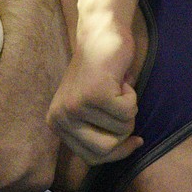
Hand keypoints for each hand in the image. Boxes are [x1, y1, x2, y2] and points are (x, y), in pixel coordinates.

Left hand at [47, 28, 141, 164]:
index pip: (92, 158)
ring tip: (117, 87)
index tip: (134, 141)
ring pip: (121, 129)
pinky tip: (119, 79)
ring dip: (129, 108)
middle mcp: (61, 117)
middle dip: (124, 133)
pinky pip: (128, 111)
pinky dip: (132, 96)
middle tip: (123, 108)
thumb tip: (129, 150)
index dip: (117, 153)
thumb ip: (97, 133)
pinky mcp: (95, 94)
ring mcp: (76, 106)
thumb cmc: (101, 72)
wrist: (100, 33)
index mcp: (57, 124)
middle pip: (105, 151)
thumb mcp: (90, 110)